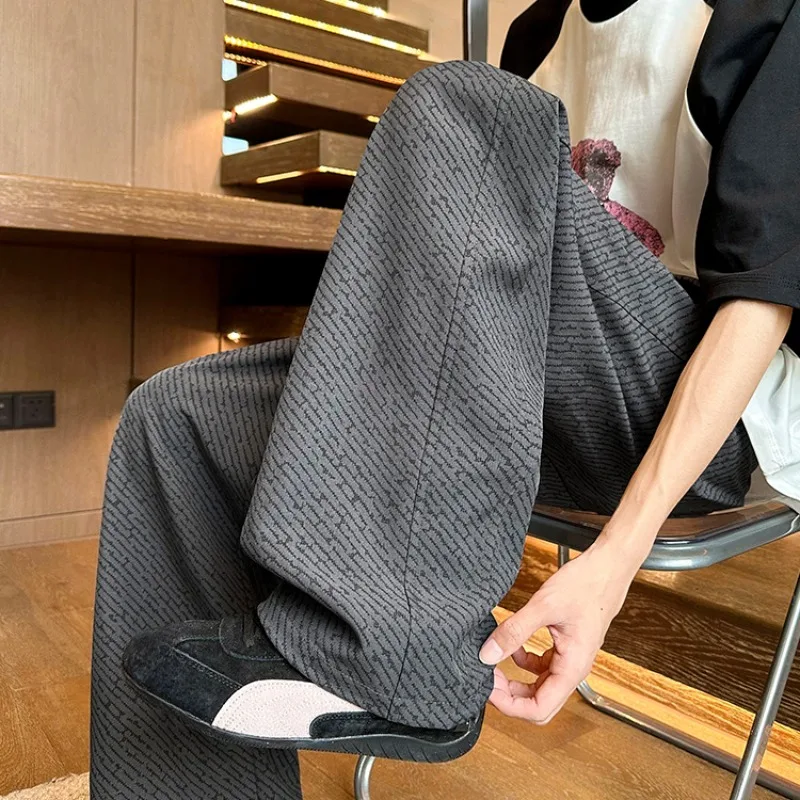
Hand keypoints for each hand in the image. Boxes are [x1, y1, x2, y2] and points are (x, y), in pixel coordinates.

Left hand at [478, 532, 641, 723]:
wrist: (607, 568)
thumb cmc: (586, 585)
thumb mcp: (543, 606)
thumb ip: (514, 631)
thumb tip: (487, 655)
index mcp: (572, 667)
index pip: (540, 709)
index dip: (510, 705)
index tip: (488, 688)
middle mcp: (572, 669)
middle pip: (538, 704)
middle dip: (510, 697)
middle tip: (487, 678)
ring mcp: (569, 660)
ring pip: (539, 687)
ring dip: (515, 682)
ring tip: (493, 664)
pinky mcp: (564, 648)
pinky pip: (541, 668)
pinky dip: (523, 663)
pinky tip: (512, 647)